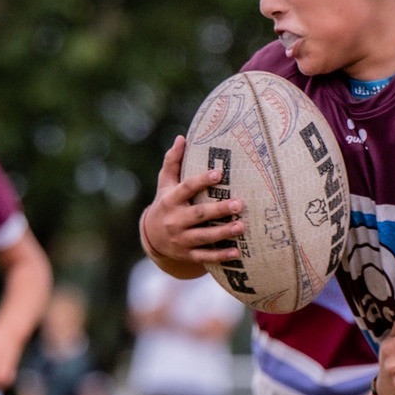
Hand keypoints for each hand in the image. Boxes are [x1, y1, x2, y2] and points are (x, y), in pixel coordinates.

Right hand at [141, 137, 244, 264]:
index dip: (202, 180)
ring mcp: (181, 239)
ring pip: (204, 237)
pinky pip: (205, 256)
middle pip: (198, 215)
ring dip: (223, 233)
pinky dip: (220, 255)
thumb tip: (181, 138)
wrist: (152, 238)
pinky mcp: (187, 254)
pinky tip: (237, 252)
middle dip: (219, 210)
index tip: (219, 173)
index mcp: (170, 200)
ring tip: (242, 226)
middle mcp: (175, 220)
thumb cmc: (165, 203)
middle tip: (239, 203)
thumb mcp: (165, 183)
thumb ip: (173, 162)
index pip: (187, 188)